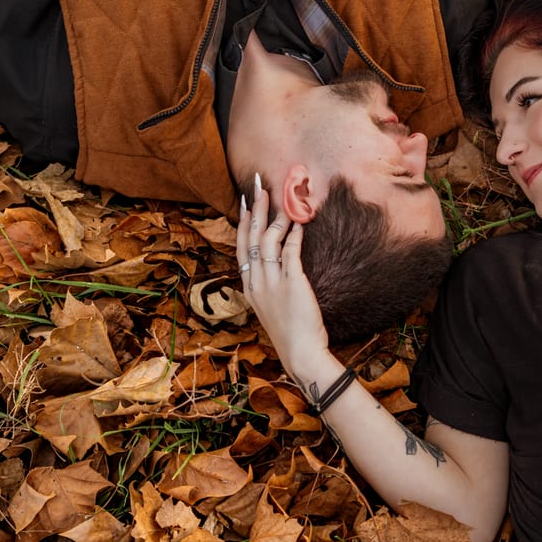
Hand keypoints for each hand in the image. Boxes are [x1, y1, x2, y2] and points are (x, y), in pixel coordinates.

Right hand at [235, 175, 330, 373]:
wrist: (300, 353)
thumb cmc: (290, 331)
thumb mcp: (271, 305)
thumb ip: (271, 282)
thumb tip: (281, 258)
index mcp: (249, 287)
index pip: (241, 248)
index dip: (244, 223)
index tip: (247, 203)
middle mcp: (257, 282)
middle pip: (251, 239)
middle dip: (256, 210)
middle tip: (260, 188)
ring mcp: (273, 283)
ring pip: (268, 242)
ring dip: (275, 219)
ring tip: (283, 201)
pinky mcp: (293, 283)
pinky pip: (291, 252)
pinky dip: (295, 235)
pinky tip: (299, 223)